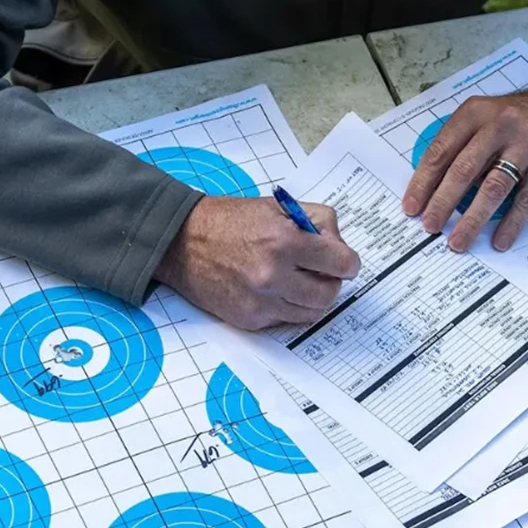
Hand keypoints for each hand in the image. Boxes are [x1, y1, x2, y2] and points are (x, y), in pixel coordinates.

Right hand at [155, 195, 359, 330]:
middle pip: (330, 293)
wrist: (181, 241)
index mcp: (285, 241)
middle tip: (318, 272)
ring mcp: (261, 301)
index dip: (346, 262)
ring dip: (311, 298)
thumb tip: (340, 246)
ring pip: (312, 312)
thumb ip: (317, 222)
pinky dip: (287, 307)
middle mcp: (273, 274)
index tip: (342, 262)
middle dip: (330, 282)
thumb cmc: (231, 222)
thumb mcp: (277, 207)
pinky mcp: (250, 318)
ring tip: (296, 280)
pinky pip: (286, 321)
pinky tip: (274, 291)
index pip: (343, 264)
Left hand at [402, 88, 527, 253]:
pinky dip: (511, 223)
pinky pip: (526, 200)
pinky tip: (500, 240)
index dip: (424, 182)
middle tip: (430, 227)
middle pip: (464, 170)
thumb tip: (437, 186)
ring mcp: (527, 145)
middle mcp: (500, 125)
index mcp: (476, 113)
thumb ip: (463, 143)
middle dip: (443, 203)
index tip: (412, 207)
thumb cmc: (521, 119)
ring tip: (458, 241)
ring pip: (493, 188)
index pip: (441, 150)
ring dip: (473, 219)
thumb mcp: (486, 117)